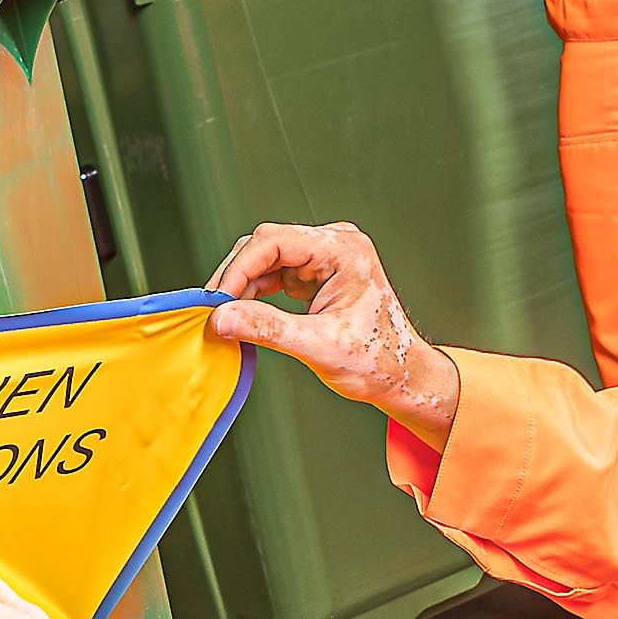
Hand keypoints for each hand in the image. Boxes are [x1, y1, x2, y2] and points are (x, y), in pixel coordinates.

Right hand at [207, 221, 462, 447]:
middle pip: (267, 245)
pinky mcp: (318, 273)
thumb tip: (222, 318)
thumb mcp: (318, 347)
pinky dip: (256, 292)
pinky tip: (245, 314)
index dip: (238, 268)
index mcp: (344, 251)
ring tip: (227, 316)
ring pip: (267, 259)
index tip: (216, 299)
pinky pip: (275, 273)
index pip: (275, 241)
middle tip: (214, 310)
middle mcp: (336, 245)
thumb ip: (268, 329)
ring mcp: (327, 258)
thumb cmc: (378, 361)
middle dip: (237, 277)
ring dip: (244, 286)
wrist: (403, 377)